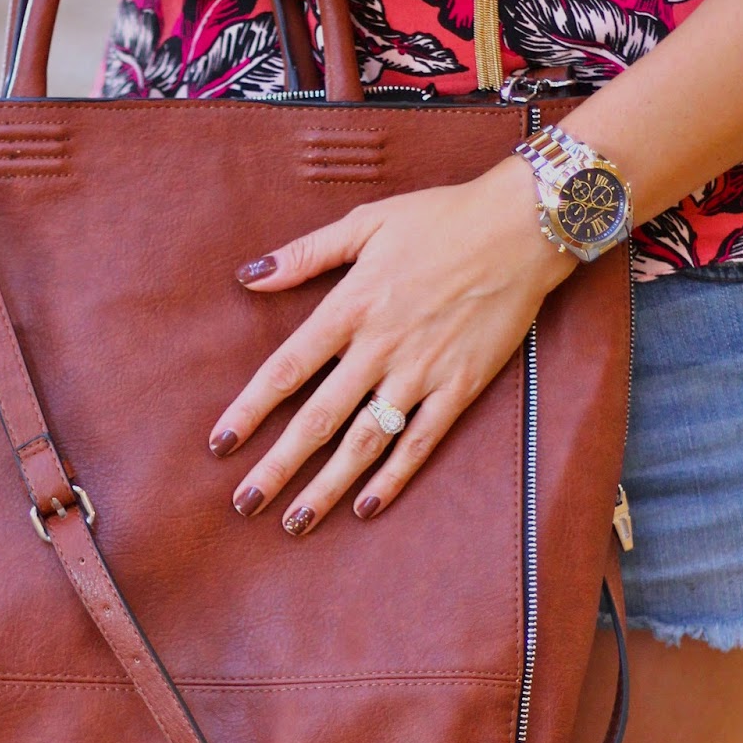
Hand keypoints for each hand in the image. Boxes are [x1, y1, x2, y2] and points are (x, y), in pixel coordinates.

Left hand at [208, 158, 575, 533]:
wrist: (522, 227)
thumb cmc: (440, 219)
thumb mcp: (365, 223)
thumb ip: (304, 254)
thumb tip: (248, 276)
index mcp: (350, 306)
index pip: (286, 370)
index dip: (249, 410)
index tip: (220, 444)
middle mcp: (380, 347)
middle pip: (318, 418)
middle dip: (278, 466)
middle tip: (245, 504)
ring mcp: (422, 371)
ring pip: (365, 441)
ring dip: (326, 485)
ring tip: (295, 523)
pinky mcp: (461, 386)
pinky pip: (421, 442)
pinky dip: (393, 477)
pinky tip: (365, 507)